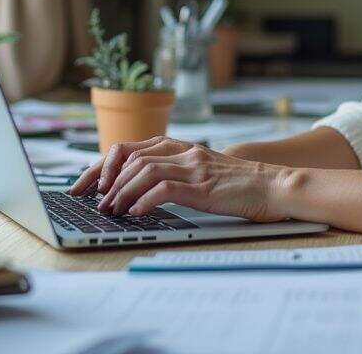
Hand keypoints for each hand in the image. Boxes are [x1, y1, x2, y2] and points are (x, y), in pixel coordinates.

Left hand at [67, 136, 290, 221]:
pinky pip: (165, 189)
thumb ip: (176, 174)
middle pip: (130, 155)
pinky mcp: (204, 187)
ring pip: (143, 170)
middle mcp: (185, 152)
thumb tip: (137, 191)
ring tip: (110, 210)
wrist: (277, 186)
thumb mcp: (203, 173)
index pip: (130, 147)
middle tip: (88, 199)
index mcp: (182, 147)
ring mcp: (195, 168)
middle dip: (102, 177)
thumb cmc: (240, 186)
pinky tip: (134, 213)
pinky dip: (144, 200)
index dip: (103, 164)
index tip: (84, 184)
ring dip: (120, 191)